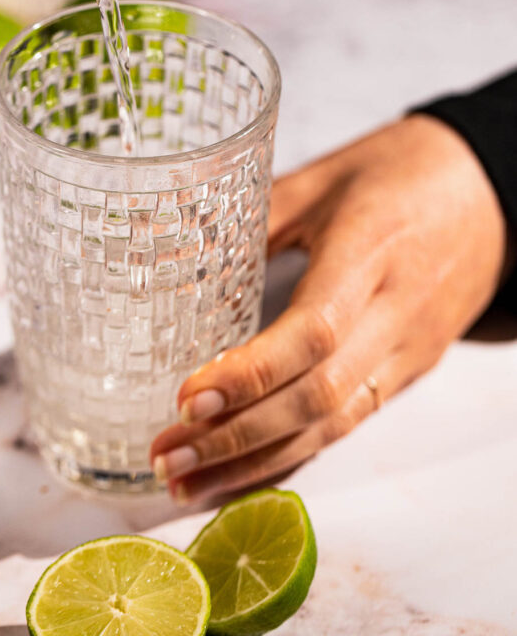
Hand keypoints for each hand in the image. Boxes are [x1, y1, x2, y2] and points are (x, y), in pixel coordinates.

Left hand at [151, 114, 507, 502]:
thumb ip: (251, 217)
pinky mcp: (409, 370)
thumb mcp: (322, 178)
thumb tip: (168, 251)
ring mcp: (408, 350)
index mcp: (370, 251)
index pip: (313, 331)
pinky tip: (243, 473)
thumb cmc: (399, 172)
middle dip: (237, 436)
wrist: (485, 192)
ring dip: (257, 462)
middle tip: (168, 455)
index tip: (187, 398)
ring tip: (188, 482)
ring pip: (334, 424)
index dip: (250, 374)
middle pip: (319, 395)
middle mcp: (395, 313)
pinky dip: (294, 454)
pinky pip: (349, 423)